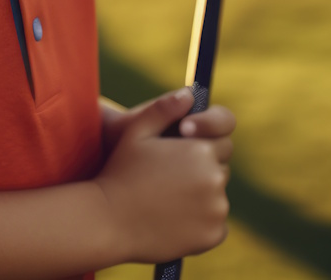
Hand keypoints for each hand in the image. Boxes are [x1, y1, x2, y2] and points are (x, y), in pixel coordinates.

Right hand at [94, 89, 233, 263]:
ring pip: (218, 196)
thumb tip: (189, 95)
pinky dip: (202, 221)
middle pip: (221, 168)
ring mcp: (216, 209)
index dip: (199, 144)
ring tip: (169, 199)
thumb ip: (164, 109)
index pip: (220, 141)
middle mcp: (215, 178)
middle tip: (171, 177)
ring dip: (202, 194)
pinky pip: (216, 223)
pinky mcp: (214, 234)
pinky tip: (175, 218)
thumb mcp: (136, 132)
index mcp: (200, 150)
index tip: (180, 152)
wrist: (109, 220)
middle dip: (202, 168)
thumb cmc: (120, 171)